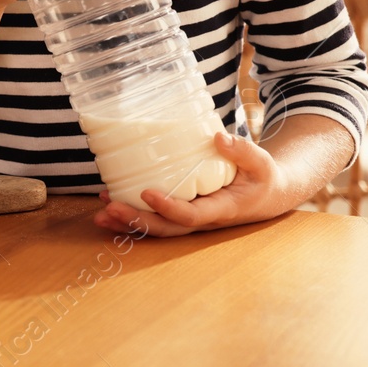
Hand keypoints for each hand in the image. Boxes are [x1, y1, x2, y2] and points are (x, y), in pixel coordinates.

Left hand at [92, 131, 300, 236]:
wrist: (267, 195)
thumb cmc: (263, 178)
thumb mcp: (261, 163)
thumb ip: (243, 151)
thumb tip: (218, 138)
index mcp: (221, 210)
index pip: (190, 216)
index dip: (168, 208)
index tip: (146, 192)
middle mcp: (202, 220)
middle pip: (165, 228)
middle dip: (135, 221)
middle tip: (109, 209)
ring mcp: (190, 219)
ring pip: (156, 227)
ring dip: (126, 222)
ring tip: (99, 212)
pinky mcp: (181, 212)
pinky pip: (154, 218)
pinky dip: (130, 213)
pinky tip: (107, 201)